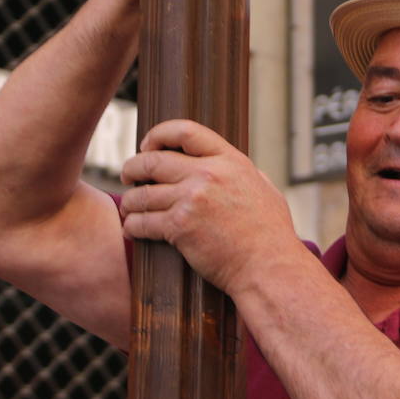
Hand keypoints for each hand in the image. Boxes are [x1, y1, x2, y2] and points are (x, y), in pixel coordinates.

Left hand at [119, 119, 296, 294]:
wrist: (269, 267)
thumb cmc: (272, 235)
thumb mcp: (265, 190)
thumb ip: (245, 174)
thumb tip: (231, 168)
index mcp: (230, 161)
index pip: (184, 131)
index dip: (158, 135)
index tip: (148, 145)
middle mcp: (208, 174)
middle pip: (153, 160)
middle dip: (133, 168)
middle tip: (128, 176)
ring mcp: (192, 200)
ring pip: (142, 193)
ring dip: (130, 201)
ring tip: (129, 207)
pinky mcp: (180, 227)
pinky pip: (142, 222)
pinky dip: (132, 225)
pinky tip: (131, 229)